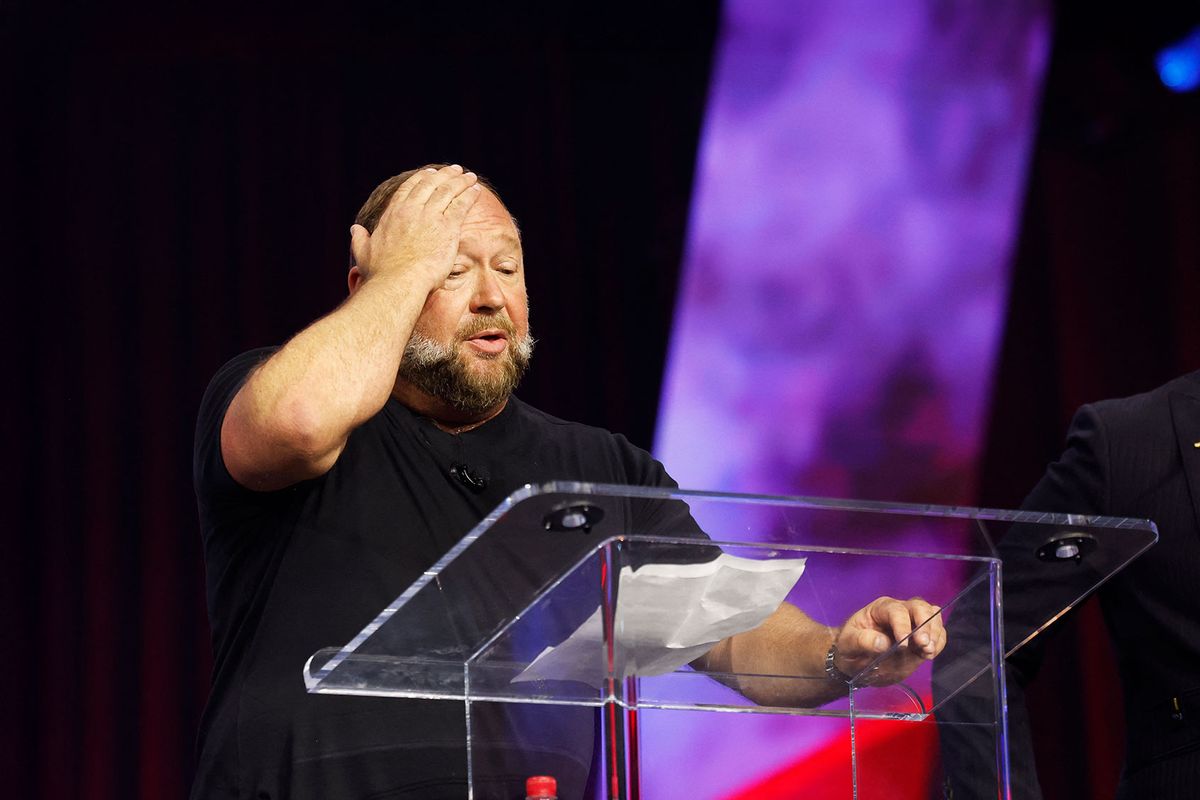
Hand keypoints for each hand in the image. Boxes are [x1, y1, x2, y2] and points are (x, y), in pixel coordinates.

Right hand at [349, 164, 480, 290]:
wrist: (398, 283)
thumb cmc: (381, 274)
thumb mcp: (364, 253)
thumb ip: (360, 238)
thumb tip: (355, 228)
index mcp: (393, 214)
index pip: (409, 188)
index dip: (421, 179)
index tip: (430, 174)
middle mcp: (412, 210)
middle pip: (431, 184)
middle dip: (444, 175)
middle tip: (454, 170)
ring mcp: (431, 216)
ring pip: (448, 190)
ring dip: (460, 181)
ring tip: (469, 177)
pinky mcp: (448, 227)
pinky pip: (461, 204)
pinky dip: (469, 194)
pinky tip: (476, 190)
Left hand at [832, 596, 944, 685]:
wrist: (857, 659)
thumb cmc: (850, 647)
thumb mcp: (848, 644)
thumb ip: (862, 641)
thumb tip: (882, 643)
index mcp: (880, 609)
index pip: (896, 611)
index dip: (902, 625)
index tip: (903, 644)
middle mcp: (900, 611)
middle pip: (920, 607)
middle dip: (925, 625)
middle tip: (923, 645)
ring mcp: (914, 622)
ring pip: (932, 617)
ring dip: (934, 634)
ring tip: (928, 652)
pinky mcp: (922, 637)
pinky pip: (938, 633)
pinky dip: (938, 642)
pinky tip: (930, 654)